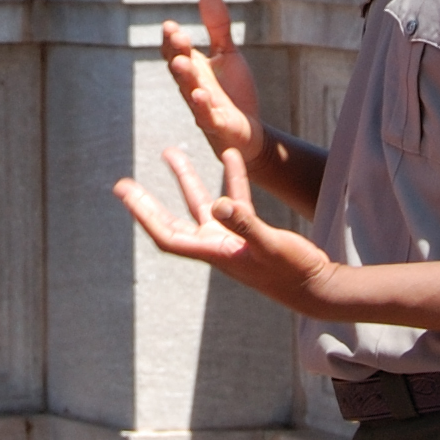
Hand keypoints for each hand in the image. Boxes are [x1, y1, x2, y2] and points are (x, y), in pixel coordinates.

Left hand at [115, 146, 336, 311]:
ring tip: (171, 151)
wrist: (317, 287)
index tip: (124, 193)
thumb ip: (245, 224)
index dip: (144, 215)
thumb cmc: (294, 272)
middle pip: (172, 221)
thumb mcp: (270, 246)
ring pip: (200, 204)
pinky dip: (232, 179)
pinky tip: (231, 155)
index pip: (168, 236)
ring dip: (186, 179)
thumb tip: (220, 203)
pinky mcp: (248, 234)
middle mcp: (216, 247)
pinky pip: (234, 201)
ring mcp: (231, 241)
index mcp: (215, 253)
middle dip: (148, 203)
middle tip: (122, 185)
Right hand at [162, 0, 262, 162]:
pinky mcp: (217, 125)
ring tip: (182, 62)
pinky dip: (203, 108)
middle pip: (180, 69)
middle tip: (176, 36)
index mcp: (193, 69)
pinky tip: (201, 96)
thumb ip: (217, 26)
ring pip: (189, 91)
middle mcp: (193, 87)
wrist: (248, 132)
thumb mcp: (227, 54)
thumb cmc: (232, 93)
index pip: (176, 52)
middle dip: (177, 52)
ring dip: (185, 78)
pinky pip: (207, 117)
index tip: (170, 26)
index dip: (172, 40)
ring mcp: (203, 107)